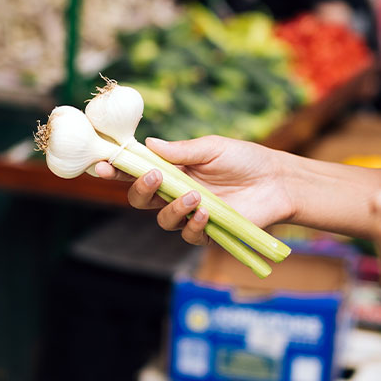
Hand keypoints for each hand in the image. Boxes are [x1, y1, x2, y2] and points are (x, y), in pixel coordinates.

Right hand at [93, 136, 294, 246]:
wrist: (277, 181)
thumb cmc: (245, 159)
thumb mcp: (212, 147)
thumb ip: (181, 150)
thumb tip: (148, 144)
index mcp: (173, 170)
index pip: (138, 171)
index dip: (117, 170)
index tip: (102, 165)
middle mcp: (176, 193)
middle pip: (140, 200)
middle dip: (139, 190)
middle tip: (153, 178)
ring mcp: (191, 214)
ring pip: (163, 220)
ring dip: (173, 208)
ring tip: (194, 195)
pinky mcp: (208, 232)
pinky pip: (190, 235)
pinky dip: (194, 224)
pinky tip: (206, 211)